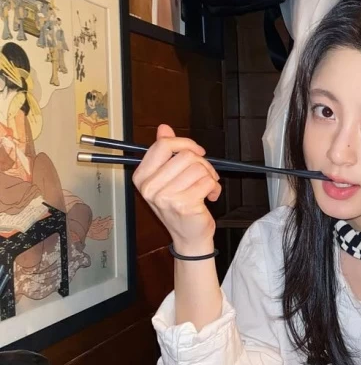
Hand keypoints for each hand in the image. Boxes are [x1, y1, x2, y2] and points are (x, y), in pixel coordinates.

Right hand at [132, 124, 220, 251]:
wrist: (189, 237)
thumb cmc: (181, 206)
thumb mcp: (169, 178)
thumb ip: (166, 152)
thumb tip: (163, 127)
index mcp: (142, 176)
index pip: (162, 145)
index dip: (185, 144)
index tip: (198, 151)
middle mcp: (149, 187)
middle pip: (185, 156)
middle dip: (203, 164)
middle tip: (205, 176)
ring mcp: (165, 196)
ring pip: (198, 168)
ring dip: (210, 177)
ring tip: (207, 189)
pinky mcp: (183, 204)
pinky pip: (207, 182)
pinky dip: (214, 188)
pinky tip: (210, 197)